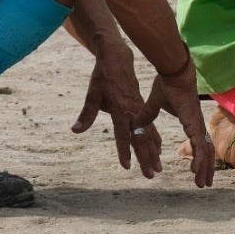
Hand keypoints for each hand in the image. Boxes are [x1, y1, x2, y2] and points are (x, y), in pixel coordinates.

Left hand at [71, 45, 163, 177]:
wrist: (118, 58)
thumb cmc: (103, 75)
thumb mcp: (92, 93)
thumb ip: (87, 114)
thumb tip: (75, 130)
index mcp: (120, 109)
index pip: (122, 134)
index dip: (124, 151)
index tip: (127, 166)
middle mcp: (133, 111)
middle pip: (140, 138)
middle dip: (146, 158)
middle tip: (151, 175)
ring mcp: (140, 109)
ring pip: (149, 134)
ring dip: (153, 152)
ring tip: (158, 167)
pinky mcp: (142, 107)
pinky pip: (151, 126)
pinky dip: (155, 139)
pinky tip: (158, 149)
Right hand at [141, 62, 215, 187]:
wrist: (173, 72)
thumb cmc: (166, 85)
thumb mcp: (153, 105)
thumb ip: (146, 116)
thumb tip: (137, 125)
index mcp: (191, 122)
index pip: (198, 144)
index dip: (198, 158)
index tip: (195, 171)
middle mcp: (197, 125)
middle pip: (206, 151)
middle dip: (205, 169)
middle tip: (204, 184)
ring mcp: (197, 125)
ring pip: (205, 152)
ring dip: (204, 168)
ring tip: (202, 184)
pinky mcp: (194, 124)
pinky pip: (199, 145)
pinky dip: (199, 159)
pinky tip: (196, 170)